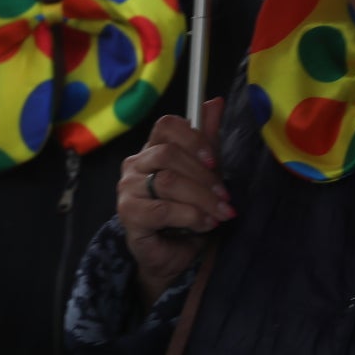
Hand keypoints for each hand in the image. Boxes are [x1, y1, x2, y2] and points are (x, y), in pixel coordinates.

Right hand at [117, 97, 232, 304]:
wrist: (173, 253)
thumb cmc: (187, 210)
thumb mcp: (204, 172)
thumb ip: (208, 138)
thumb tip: (216, 102)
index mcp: (153, 149)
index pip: (166, 125)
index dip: (193, 138)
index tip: (214, 160)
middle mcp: (135, 164)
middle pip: (169, 154)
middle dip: (204, 176)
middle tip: (226, 196)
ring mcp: (128, 189)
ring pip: (167, 181)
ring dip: (202, 198)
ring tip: (220, 214)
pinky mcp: (129, 214)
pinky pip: (162, 209)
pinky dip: (190, 216)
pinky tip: (203, 224)